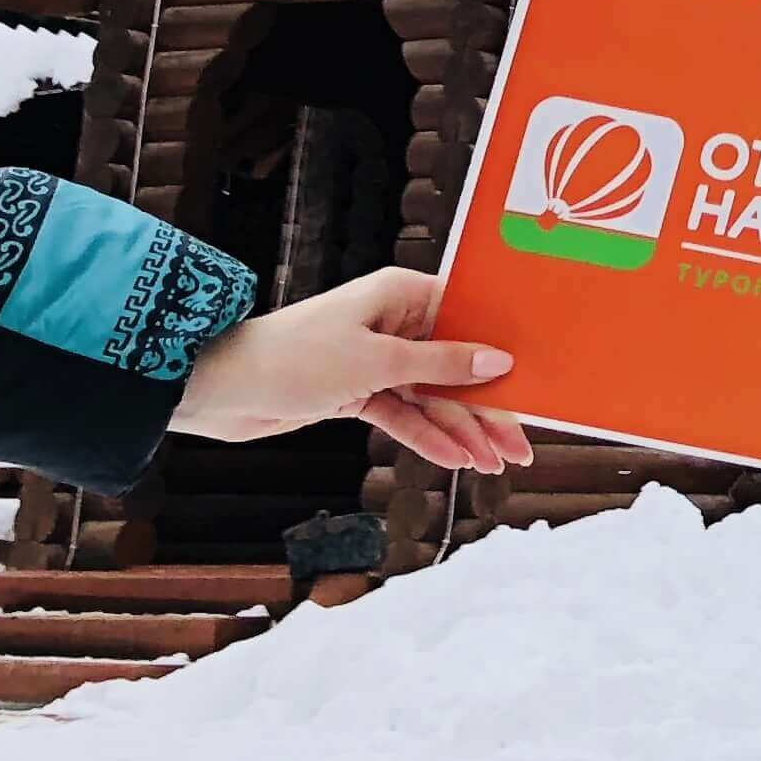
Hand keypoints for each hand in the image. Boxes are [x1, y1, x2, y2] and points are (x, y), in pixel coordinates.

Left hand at [171, 266, 534, 473]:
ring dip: (462, 431)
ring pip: (433, 398)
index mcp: (403, 294)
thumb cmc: (295, 358)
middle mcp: (395, 323)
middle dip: (488, 408)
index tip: (539, 381)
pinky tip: (456, 462)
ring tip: (494, 466)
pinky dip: (427, 438)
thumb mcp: (375, 362)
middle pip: (457, 366)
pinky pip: (405, 415)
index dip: (505, 350)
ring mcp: (377, 359)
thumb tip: (499, 361)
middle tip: (521, 446)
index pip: (470, 318)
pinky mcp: (358, 392)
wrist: (221, 390)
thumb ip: (440, 365)